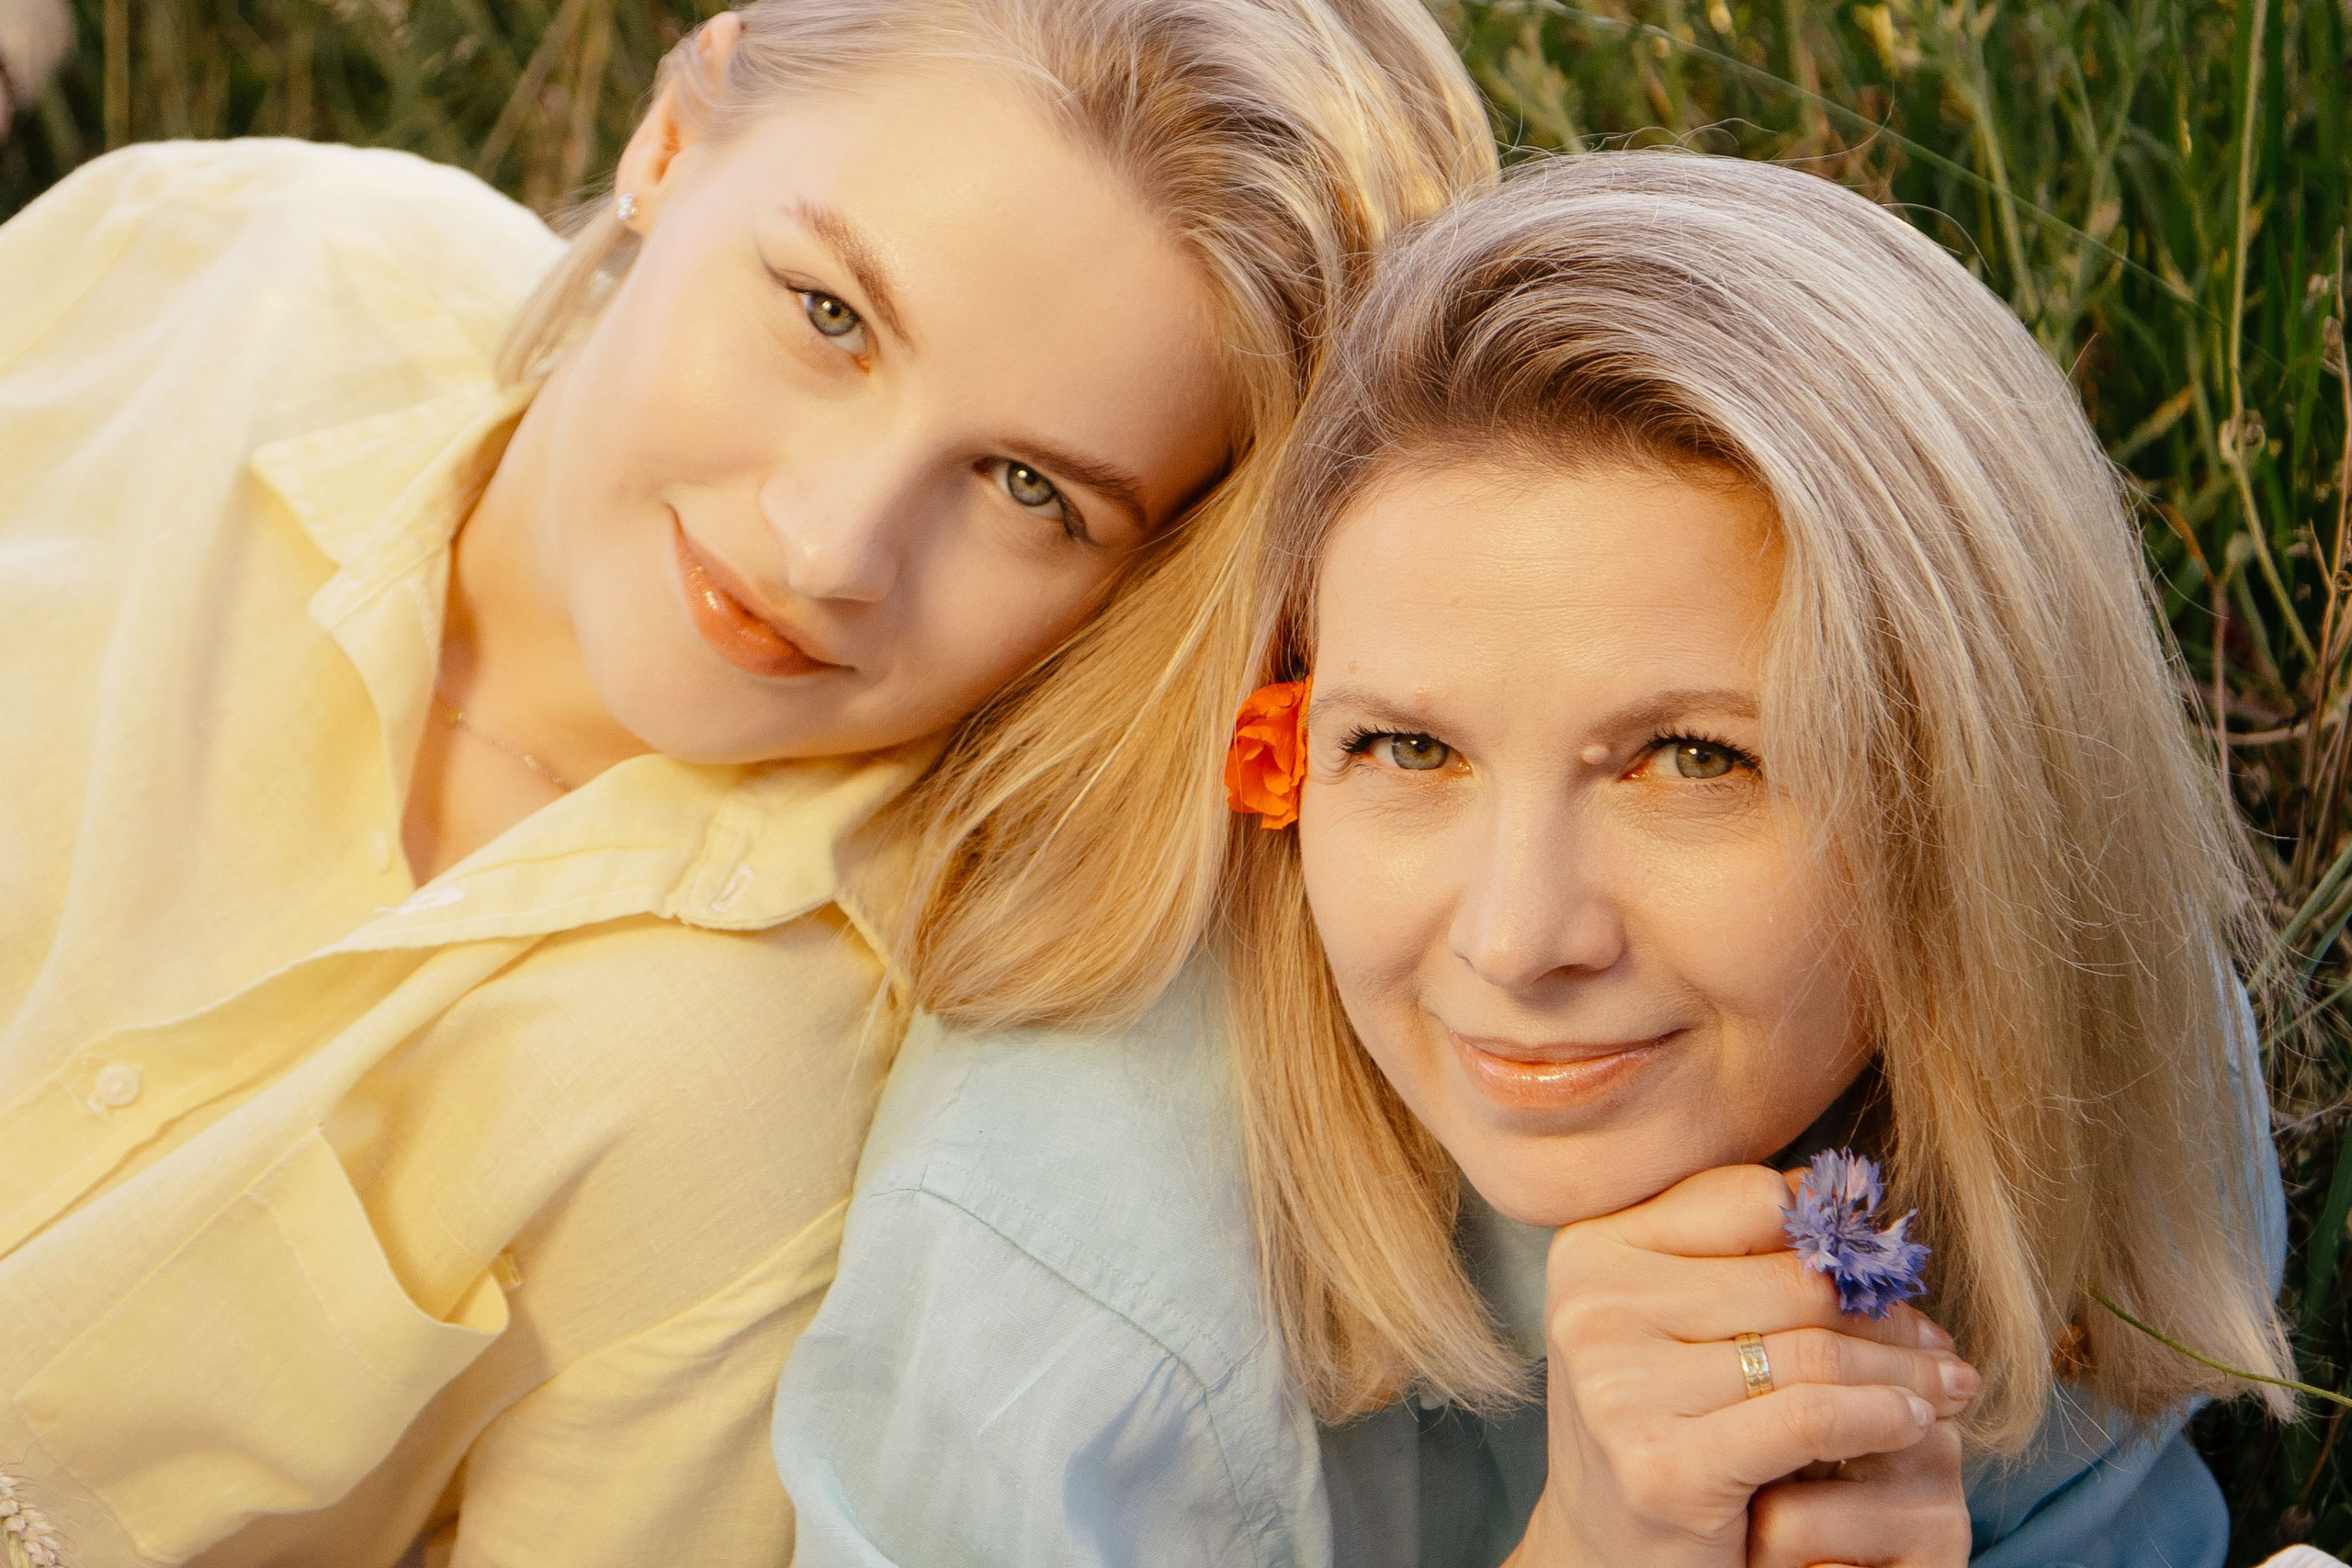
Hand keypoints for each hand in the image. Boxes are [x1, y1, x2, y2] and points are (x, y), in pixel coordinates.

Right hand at [1505, 1165, 1979, 1567]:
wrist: (1605, 1551)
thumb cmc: (1657, 1419)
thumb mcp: (1673, 1320)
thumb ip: (1736, 1252)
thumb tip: (1839, 1193)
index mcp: (1591, 1249)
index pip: (1746, 1201)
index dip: (1831, 1231)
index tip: (1882, 1265)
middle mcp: (1593, 1308)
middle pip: (1791, 1280)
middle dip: (1884, 1313)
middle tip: (1938, 1340)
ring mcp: (1621, 1387)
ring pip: (1812, 1352)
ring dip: (1902, 1370)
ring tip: (1947, 1384)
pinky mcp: (1664, 1465)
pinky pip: (1810, 1419)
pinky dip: (1879, 1417)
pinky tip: (1911, 1422)